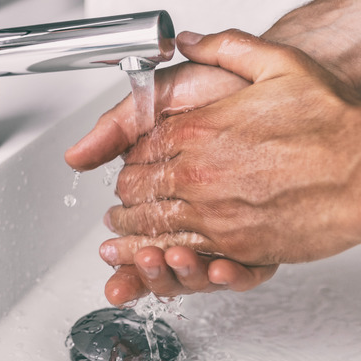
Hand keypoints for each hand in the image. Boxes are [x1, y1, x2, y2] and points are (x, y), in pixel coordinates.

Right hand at [66, 57, 277, 304]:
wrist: (285, 82)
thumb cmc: (226, 87)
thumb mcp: (164, 95)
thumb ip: (118, 124)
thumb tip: (75, 156)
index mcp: (166, 182)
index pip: (136, 227)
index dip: (122, 244)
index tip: (110, 251)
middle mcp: (196, 208)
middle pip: (162, 256)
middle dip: (144, 268)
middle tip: (130, 263)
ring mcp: (228, 225)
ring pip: (195, 271)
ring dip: (177, 275)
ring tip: (167, 258)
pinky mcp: (261, 238)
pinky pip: (243, 273)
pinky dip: (228, 277)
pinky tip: (218, 267)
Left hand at [101, 29, 360, 269]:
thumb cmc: (334, 119)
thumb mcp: (277, 62)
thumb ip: (225, 47)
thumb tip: (188, 40)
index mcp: (199, 130)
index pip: (138, 148)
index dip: (130, 157)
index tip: (132, 162)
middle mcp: (200, 174)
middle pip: (136, 191)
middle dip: (127, 196)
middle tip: (124, 201)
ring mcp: (218, 214)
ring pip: (154, 228)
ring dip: (136, 232)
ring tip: (129, 236)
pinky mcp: (241, 246)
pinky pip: (188, 256)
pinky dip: (168, 256)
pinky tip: (165, 254)